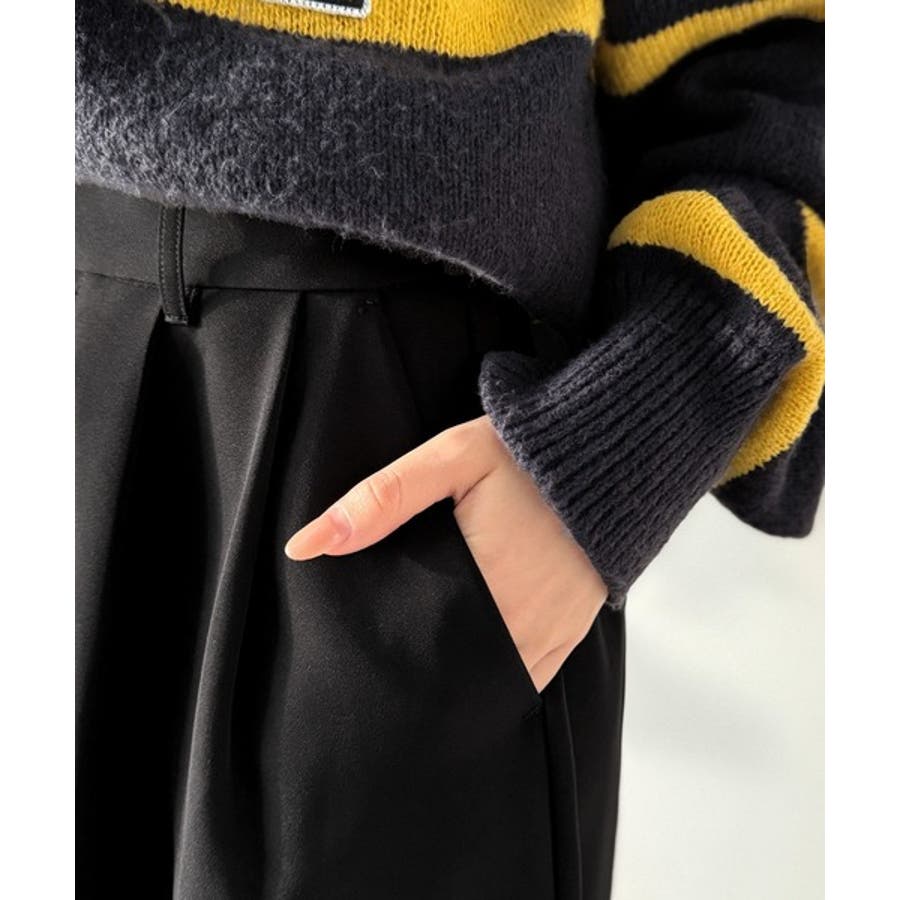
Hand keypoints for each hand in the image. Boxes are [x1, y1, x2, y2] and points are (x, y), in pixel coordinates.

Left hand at [284, 415, 607, 692]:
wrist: (612, 453)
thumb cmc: (527, 455)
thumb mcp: (451, 457)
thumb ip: (382, 498)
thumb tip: (306, 545)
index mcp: (485, 584)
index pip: (420, 648)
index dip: (389, 658)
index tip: (363, 661)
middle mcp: (520, 623)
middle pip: (453, 674)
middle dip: (419, 675)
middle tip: (385, 669)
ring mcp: (550, 633)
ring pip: (489, 684)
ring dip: (457, 680)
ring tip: (423, 670)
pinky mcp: (571, 632)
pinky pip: (527, 677)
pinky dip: (497, 677)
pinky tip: (471, 667)